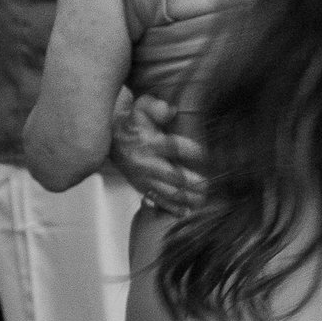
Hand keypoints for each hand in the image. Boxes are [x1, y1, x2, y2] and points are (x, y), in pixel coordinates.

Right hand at [111, 91, 205, 212]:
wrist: (110, 141)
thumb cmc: (133, 123)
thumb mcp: (141, 108)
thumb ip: (156, 108)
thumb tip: (171, 110)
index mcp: (149, 142)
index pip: (173, 147)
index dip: (191, 151)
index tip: (207, 155)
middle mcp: (147, 163)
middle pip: (173, 176)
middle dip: (193, 182)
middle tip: (210, 185)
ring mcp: (144, 179)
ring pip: (168, 192)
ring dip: (187, 198)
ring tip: (203, 201)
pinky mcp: (142, 189)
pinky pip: (158, 201)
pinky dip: (172, 209)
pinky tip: (186, 213)